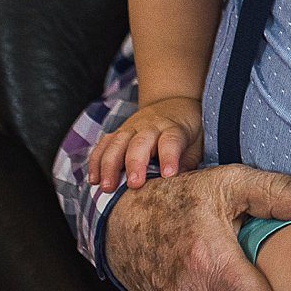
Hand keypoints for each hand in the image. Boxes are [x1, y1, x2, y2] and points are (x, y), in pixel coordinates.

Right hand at [89, 95, 203, 190]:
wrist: (172, 102)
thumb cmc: (186, 130)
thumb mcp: (197, 143)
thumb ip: (188, 162)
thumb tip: (178, 185)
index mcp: (173, 129)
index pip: (171, 141)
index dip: (169, 157)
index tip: (168, 174)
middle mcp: (150, 127)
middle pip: (140, 143)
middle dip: (135, 164)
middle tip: (133, 185)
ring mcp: (131, 128)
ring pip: (117, 143)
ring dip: (109, 165)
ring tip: (106, 187)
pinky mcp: (118, 132)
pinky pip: (103, 145)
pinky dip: (96, 161)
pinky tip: (93, 179)